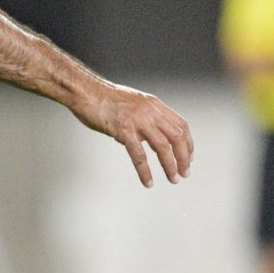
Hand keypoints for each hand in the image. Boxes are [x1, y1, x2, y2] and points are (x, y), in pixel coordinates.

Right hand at [75, 80, 193, 186]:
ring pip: (162, 146)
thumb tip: (147, 135)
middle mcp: (150, 112)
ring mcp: (137, 120)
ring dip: (170, 165)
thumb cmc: (102, 98)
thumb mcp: (132, 103)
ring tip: (173, 179)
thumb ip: (144, 117)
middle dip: (184, 158)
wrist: (85, 91)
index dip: (188, 144)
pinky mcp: (122, 130)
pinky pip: (138, 154)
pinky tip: (148, 181)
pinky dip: (145, 170)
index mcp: (154, 105)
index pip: (181, 125)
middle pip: (177, 137)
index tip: (188, 158)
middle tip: (184, 173)